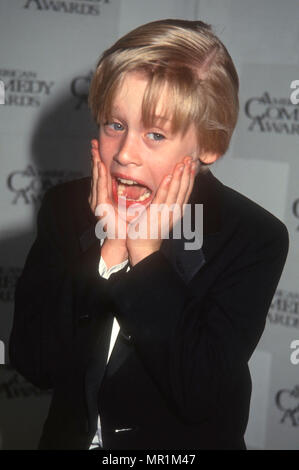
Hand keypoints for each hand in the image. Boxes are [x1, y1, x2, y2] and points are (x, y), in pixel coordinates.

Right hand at [89, 139, 127, 261]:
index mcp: (105, 196)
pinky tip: (99, 166)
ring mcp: (98, 202)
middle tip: (93, 142)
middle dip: (94, 157)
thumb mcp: (129, 203)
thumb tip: (136, 180)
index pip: (102, 174)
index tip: (100, 147)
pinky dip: (100, 176)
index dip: (100, 160)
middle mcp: (99, 197)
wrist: (125, 239)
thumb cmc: (128, 223)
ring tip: (94, 150)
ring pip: (97, 178)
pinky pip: (100, 188)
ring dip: (95, 163)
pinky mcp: (100, 207)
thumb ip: (129, 191)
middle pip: (96, 173)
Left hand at [126, 156, 197, 265]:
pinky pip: (163, 198)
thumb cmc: (147, 231)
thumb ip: (163, 202)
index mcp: (176, 210)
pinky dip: (167, 186)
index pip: (186, 190)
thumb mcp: (159, 213)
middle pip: (184, 189)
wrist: (142, 248)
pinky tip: (169, 176)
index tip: (192, 164)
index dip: (189, 176)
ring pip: (176, 191)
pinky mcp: (156, 215)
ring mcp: (167, 213)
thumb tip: (164, 189)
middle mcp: (175, 211)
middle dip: (188, 173)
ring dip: (180, 176)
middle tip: (191, 158)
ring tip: (183, 163)